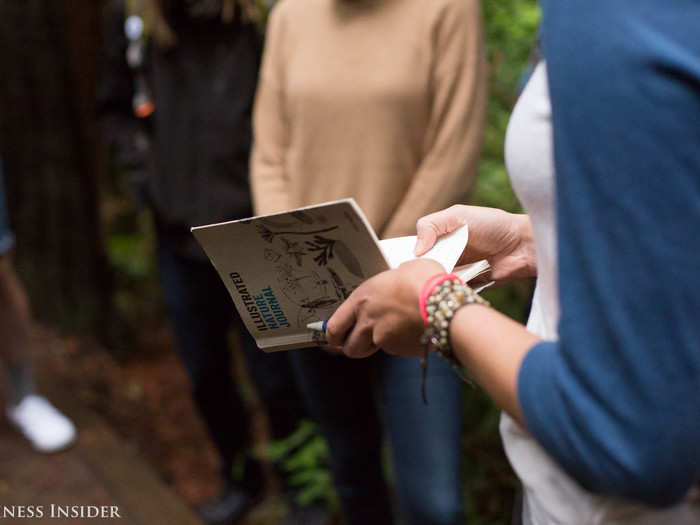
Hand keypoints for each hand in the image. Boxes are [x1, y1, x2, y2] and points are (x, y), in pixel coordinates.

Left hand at [325, 259, 444, 357]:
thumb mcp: (404, 269)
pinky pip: (393, 350)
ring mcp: (383, 338)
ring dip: (372, 348)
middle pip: (348, 346)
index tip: (334, 336)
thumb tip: (400, 277)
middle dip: (350, 347)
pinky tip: (410, 333)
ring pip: (369, 351)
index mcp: (362, 298)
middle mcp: (368, 321)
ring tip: (386, 336)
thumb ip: (392, 280)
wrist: (445, 304)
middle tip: (355, 343)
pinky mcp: (400, 350)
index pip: (335, 324)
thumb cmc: (426, 282)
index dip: (332, 334)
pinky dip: (398, 345)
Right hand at [413, 205, 535, 284]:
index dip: (407, 254)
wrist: (523, 246)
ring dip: (432, 282)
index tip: (399, 261)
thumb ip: (432, 226)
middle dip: (418, 271)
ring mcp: (457, 272)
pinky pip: (452, 292)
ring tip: (427, 283)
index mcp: (441, 237)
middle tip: (411, 276)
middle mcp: (447, 255)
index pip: (416, 248)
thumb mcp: (458, 216)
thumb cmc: (493, 225)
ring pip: (435, 281)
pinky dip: (447, 291)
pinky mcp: (468, 287)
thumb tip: (415, 250)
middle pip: (423, 267)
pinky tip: (443, 290)